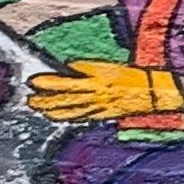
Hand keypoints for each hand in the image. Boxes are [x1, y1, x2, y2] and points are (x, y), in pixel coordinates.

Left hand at [26, 60, 178, 123]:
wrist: (152, 93)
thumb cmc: (131, 76)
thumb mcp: (108, 67)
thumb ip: (86, 68)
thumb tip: (68, 70)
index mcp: (97, 80)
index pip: (68, 82)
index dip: (50, 83)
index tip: (34, 81)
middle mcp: (97, 95)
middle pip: (66, 99)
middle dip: (46, 100)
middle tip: (30, 99)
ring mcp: (100, 107)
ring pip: (71, 110)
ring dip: (52, 110)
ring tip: (38, 108)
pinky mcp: (103, 114)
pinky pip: (82, 116)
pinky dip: (67, 116)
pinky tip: (56, 116)